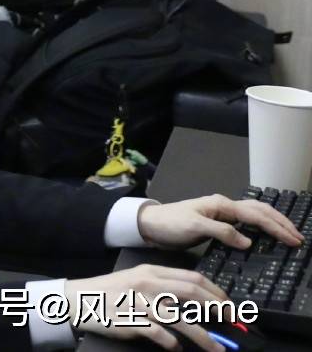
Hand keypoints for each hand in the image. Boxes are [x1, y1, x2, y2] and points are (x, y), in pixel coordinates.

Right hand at [60, 265, 228, 349]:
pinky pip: (160, 334)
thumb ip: (163, 285)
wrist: (78, 300)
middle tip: (233, 322)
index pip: (193, 278)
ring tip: (216, 348)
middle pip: (192, 293)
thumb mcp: (137, 280)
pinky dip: (172, 343)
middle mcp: (147, 285)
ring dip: (204, 336)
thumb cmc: (110, 292)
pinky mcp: (131, 321)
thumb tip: (197, 299)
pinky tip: (176, 348)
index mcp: (151, 272)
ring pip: (181, 318)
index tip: (231, 306)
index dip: (217, 292)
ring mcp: (139, 303)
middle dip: (219, 309)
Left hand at [137, 193, 305, 250]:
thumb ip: (221, 232)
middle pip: (260, 211)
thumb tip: (248, 242)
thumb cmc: (169, 223)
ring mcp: (222, 214)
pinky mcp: (219, 223)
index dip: (276, 228)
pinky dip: (262, 227)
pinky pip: (247, 223)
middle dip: (281, 223)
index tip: (293, 240)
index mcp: (221, 205)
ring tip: (290, 234)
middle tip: (298, 238)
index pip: (256, 215)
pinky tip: (268, 236)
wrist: (150, 224)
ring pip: (255, 214)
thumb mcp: (194, 227)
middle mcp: (225, 206)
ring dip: (274, 223)